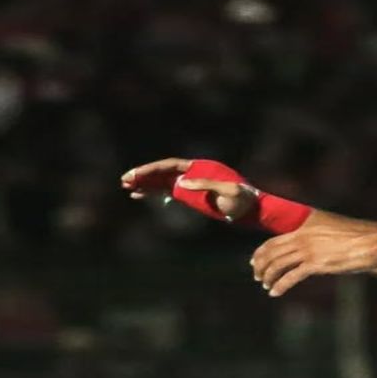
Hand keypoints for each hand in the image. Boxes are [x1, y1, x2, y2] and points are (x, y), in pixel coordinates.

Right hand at [121, 157, 259, 221]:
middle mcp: (193, 173)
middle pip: (163, 172)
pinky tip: (138, 196)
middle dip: (143, 175)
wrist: (252, 211)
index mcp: (200, 167)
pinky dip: (152, 193)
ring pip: (162, 181)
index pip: (170, 166)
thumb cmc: (243, 201)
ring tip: (126, 187)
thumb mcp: (228, 192)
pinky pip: (167, 192)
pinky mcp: (190, 196)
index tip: (136, 175)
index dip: (152, 169)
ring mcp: (191, 184)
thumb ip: (206, 185)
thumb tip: (182, 183)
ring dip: (145, 184)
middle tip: (124, 180)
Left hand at [250, 226, 376, 296]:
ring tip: (266, 286)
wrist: (373, 243)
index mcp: (304, 228)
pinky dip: (280, 286)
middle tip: (257, 277)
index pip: (273, 240)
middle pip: (271, 253)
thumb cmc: (358, 238)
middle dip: (261, 266)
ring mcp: (308, 250)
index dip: (261, 252)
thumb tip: (309, 248)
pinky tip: (275, 293)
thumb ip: (316, 238)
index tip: (254, 261)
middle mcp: (302, 237)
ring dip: (268, 277)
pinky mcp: (316, 264)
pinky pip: (291, 277)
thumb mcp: (332, 233)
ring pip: (278, 265)